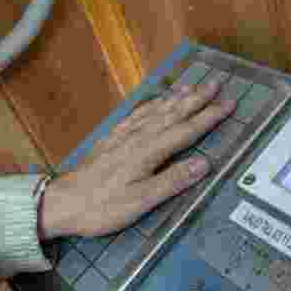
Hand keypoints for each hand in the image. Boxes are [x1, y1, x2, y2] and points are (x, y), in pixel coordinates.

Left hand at [38, 73, 233, 239]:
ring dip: (176, 98)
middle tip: (216, 84)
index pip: (186, 130)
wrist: (62, 203)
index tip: (229, 104)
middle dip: (196, 99)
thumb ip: (172, 181)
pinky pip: (137, 114)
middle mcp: (138, 138)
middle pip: (173, 114)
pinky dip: (151, 105)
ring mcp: (123, 136)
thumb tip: (204, 164)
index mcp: (148, 152)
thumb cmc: (102, 207)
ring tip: (192, 86)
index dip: (209, 117)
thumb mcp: (141, 201)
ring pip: (156, 110)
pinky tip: (155, 102)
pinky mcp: (111, 140)